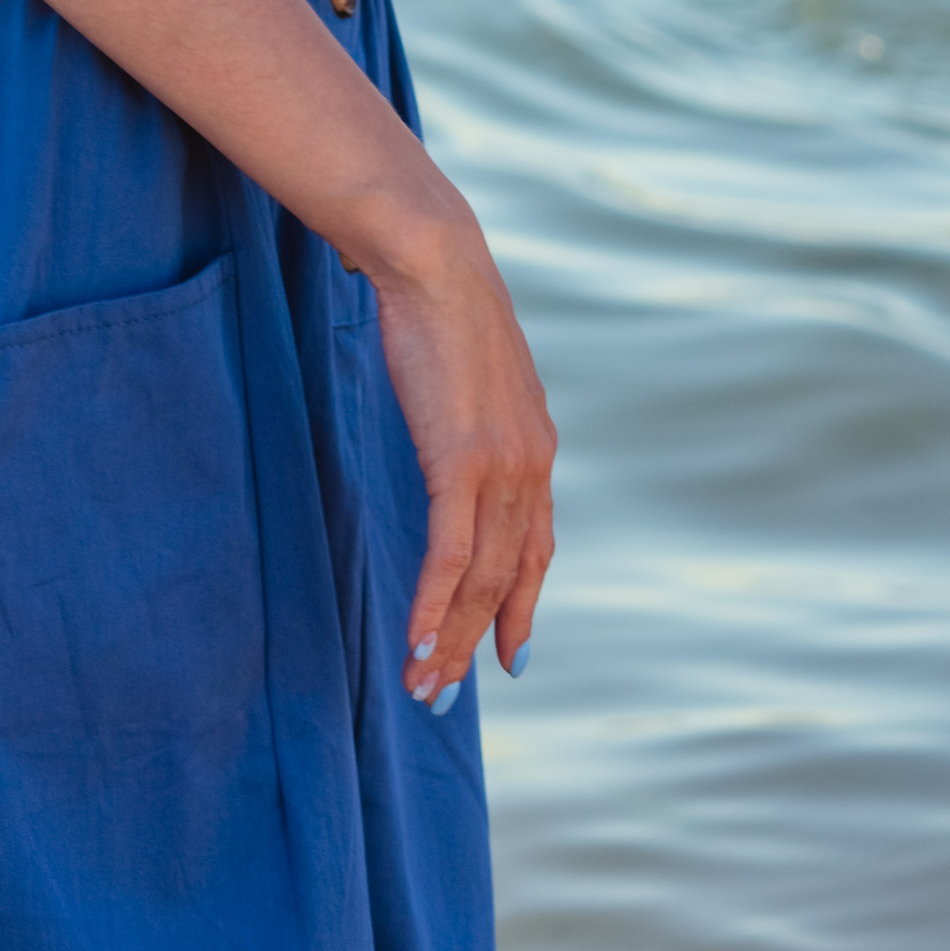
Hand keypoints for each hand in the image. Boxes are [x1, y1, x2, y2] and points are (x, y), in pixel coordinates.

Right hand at [359, 208, 555, 701]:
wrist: (434, 259)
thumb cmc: (438, 302)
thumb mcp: (470, 370)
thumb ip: (472, 410)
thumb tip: (451, 418)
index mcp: (536, 445)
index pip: (536, 546)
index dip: (521, 605)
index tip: (509, 654)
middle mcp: (532, 465)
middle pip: (509, 576)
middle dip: (477, 641)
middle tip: (442, 691)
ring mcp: (503, 467)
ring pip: (482, 578)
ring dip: (448, 638)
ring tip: (421, 683)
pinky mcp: (464, 462)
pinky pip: (451, 556)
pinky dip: (432, 606)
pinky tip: (413, 642)